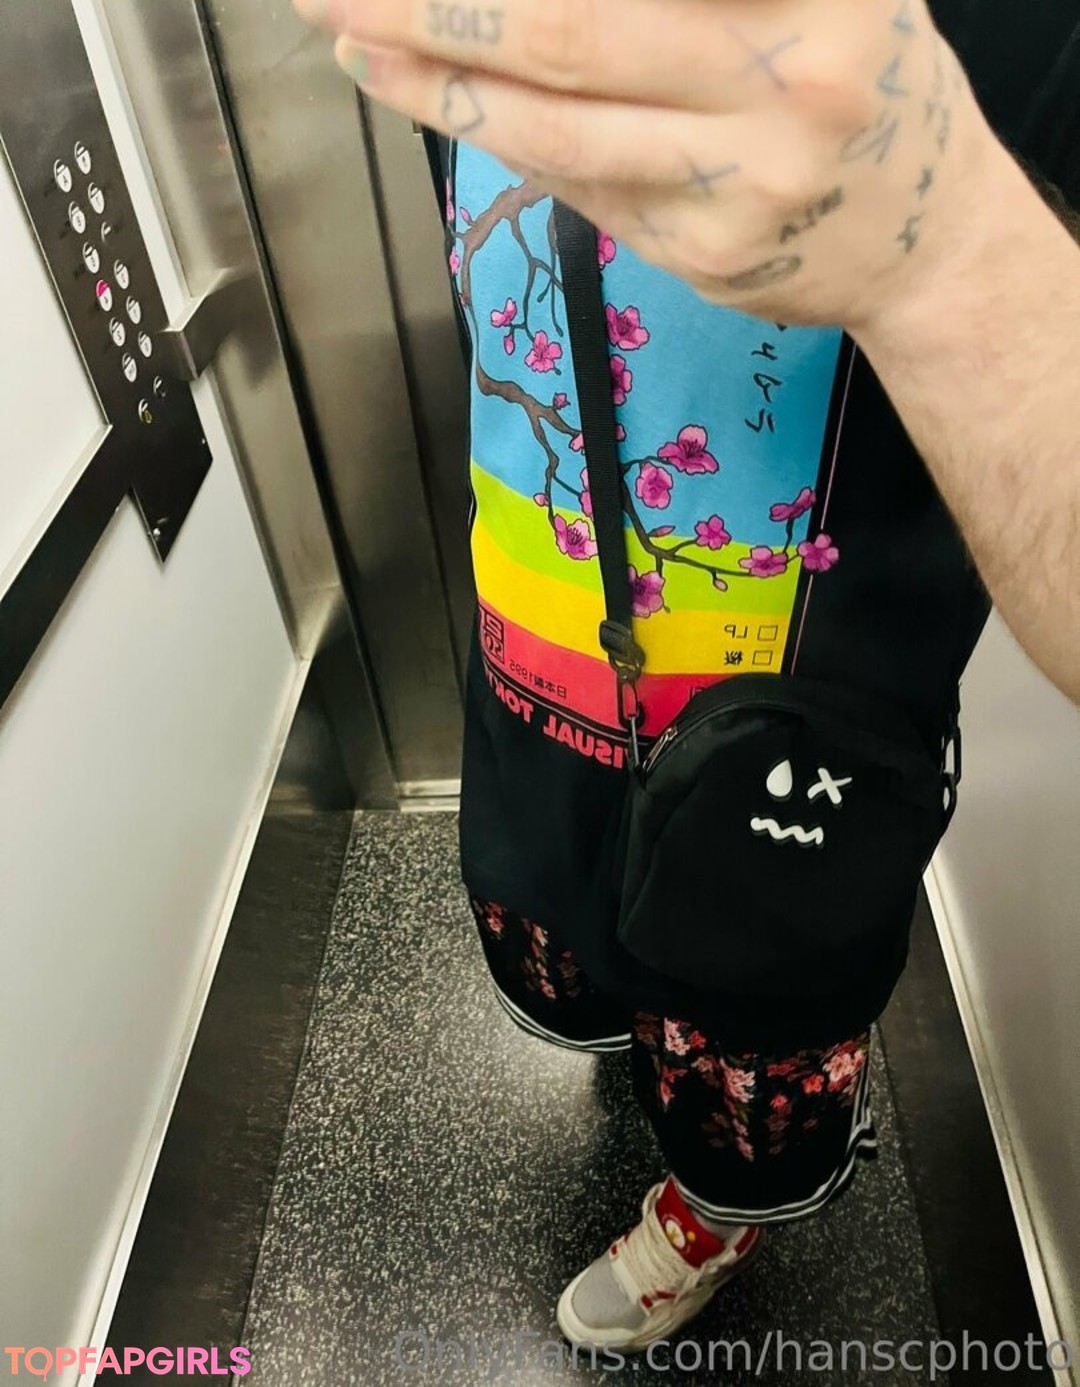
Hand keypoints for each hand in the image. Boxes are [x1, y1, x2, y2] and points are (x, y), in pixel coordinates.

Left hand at [293, 0, 1000, 329]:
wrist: (929, 242)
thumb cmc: (857, 81)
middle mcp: (788, 80)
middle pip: (572, 31)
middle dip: (435, 9)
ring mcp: (746, 185)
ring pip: (558, 130)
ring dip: (439, 87)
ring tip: (354, 46)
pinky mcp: (708, 259)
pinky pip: (581, 190)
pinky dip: (501, 143)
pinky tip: (440, 103)